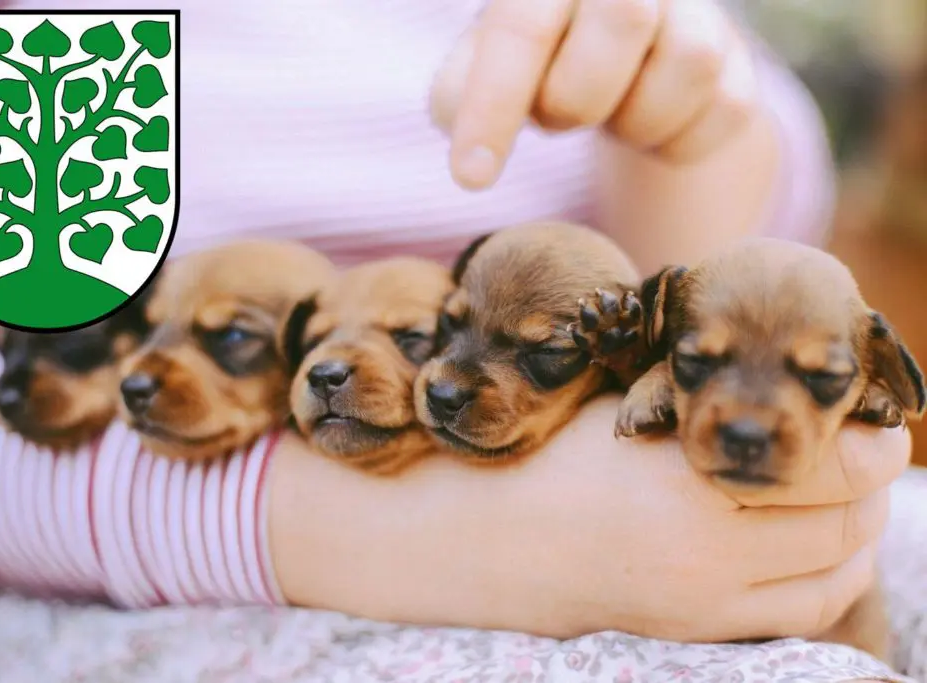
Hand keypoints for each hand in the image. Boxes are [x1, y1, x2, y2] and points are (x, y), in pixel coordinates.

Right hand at [269, 395, 907, 640]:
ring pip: (832, 576)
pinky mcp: (687, 631)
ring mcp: (697, 603)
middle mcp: (702, 552)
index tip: (874, 417)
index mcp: (682, 480)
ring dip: (859, 536)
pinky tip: (817, 548)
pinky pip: (794, 615)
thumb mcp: (614, 409)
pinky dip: (827, 580)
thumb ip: (695, 399)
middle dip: (872, 484)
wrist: (467, 540)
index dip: (869, 438)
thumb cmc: (535, 455)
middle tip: (868, 450)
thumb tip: (774, 382)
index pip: (830, 466)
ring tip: (852, 501)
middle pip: (845, 523)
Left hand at [431, 0, 758, 189]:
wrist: (618, 57)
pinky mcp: (738, 61)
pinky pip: (725, 113)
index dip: (495, 104)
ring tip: (609, 109)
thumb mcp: (479, 68)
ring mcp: (697, 9)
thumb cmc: (536, 58)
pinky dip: (676, 143)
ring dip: (634, 120)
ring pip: (691, 64)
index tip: (471, 177)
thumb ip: (460, 97)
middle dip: (576, 96)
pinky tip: (646, 123)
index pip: (525, 26)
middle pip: (626, 19)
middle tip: (557, 109)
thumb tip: (474, 157)